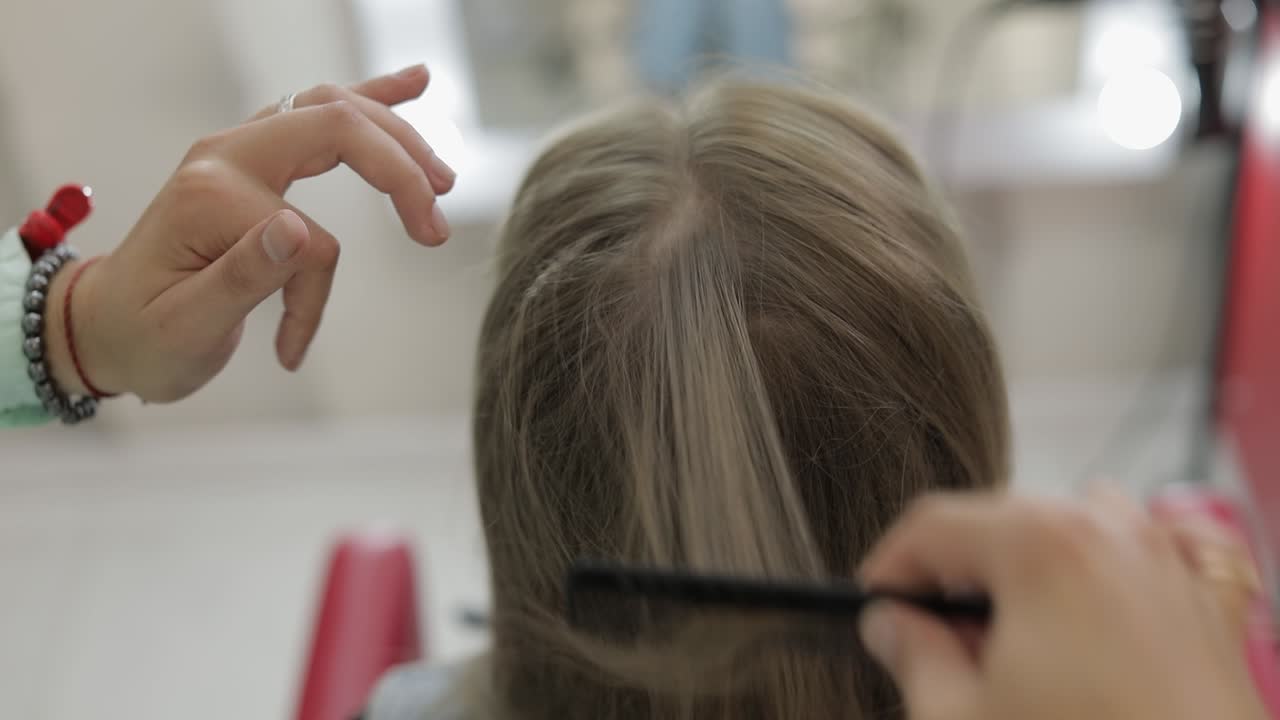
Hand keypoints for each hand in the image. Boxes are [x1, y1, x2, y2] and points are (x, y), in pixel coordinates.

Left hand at [41, 65, 454, 402]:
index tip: (291, 348)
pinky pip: (319, 112)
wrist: (104, 326)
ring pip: (334, 111)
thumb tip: (297, 229)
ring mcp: (239, 150)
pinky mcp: (254, 160)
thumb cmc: (143, 337)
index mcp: (211, 195)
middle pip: (336, 127)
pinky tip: (415, 83)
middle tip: (434, 231)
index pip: (306, 237)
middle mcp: (225, 156)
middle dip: (398, 173)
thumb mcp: (184, 326)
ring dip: (395, 140)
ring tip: (442, 179)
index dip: (312, 295)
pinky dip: (372, 99)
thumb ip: (242, 274)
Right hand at [858, 492, 1268, 719]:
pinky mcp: (1207, 605)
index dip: (890, 567)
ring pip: (1072, 527)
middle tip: (932, 643)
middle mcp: (1109, 532)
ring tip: (1010, 645)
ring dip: (1028, 569)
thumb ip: (913, 657)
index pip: (934, 526)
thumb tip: (890, 626)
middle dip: (957, 576)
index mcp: (1040, 544)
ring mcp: (1167, 561)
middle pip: (1002, 523)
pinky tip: (1090, 620)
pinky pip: (1148, 552)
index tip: (875, 607)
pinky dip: (1109, 569)